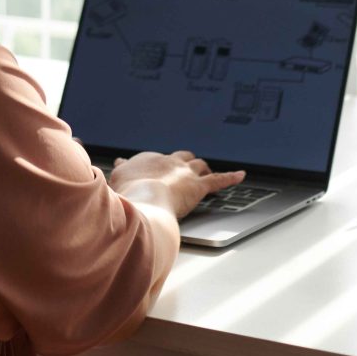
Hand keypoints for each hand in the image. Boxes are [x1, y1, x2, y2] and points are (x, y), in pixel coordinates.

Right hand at [107, 150, 245, 220]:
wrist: (144, 198)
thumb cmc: (127, 193)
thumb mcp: (116, 181)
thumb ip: (119, 173)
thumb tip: (118, 162)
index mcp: (147, 161)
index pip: (153, 161)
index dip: (155, 166)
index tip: (152, 170)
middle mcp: (168, 161)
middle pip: (181, 157)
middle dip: (184, 162)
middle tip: (185, 168)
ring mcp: (184, 173)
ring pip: (199, 165)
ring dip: (204, 169)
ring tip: (207, 173)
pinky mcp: (198, 186)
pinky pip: (218, 180)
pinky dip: (230, 177)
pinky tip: (240, 175)